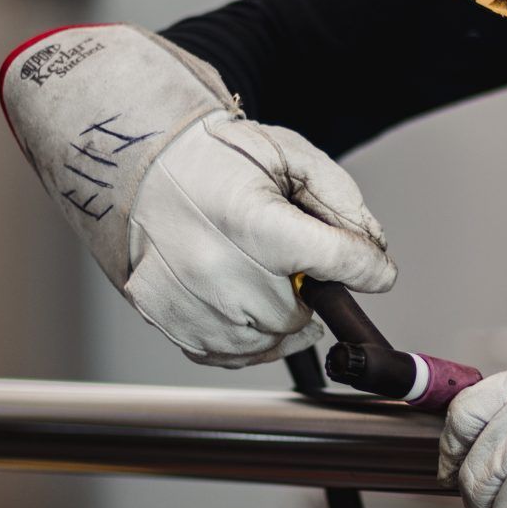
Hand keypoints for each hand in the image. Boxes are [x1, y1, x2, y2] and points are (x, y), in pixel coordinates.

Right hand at [0, 24, 393, 365]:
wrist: (132, 162)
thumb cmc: (209, 156)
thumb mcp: (285, 155)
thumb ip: (338, 200)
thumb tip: (372, 251)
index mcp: (252, 219)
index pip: (337, 262)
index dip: (367, 268)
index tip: (374, 271)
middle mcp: (217, 267)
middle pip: (299, 312)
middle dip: (309, 291)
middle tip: (296, 264)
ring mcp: (189, 300)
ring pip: (267, 339)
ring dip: (278, 317)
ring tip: (266, 279)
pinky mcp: (168, 319)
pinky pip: (227, 353)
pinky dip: (245, 335)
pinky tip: (241, 301)